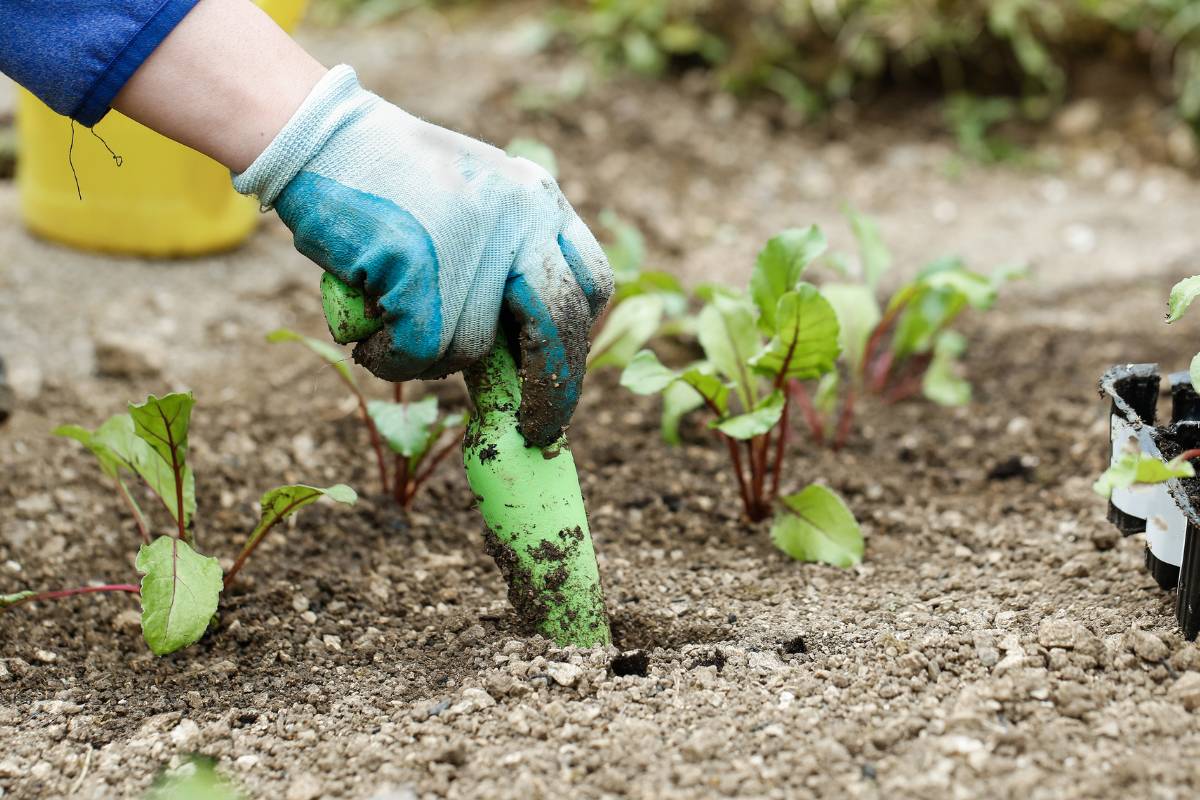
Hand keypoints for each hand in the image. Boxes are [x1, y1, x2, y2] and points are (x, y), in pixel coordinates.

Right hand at [233, 67, 611, 446]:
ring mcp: (475, 247)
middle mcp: (521, 221)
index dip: (577, 338)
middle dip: (552, 393)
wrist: (318, 137)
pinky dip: (390, 359)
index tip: (559, 371)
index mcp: (538, 201)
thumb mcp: (471, 201)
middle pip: (559, 329)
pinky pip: (420, 355)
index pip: (591, 284)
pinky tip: (369, 339)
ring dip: (428, 357)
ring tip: (387, 327)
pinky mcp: (424, 272)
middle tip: (538, 430)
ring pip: (472, 350)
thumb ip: (504, 257)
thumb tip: (518, 354)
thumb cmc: (385, 176)